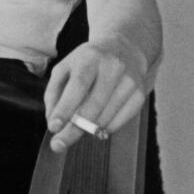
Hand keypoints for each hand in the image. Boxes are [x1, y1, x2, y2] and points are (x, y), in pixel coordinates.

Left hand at [42, 37, 151, 154]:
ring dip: (88, 129)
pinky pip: (119, 122)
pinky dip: (104, 128)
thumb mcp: (65, 67)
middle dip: (74, 129)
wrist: (123, 48)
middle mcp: (112, 67)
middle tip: (58, 145)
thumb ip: (54, 93)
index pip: (78, 86)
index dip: (65, 108)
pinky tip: (97, 122)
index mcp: (90, 57)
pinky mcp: (140, 94)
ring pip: (106, 117)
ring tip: (77, 128)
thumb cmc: (87, 62)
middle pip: (93, 106)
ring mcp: (129, 81)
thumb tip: (53, 122)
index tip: (53, 127)